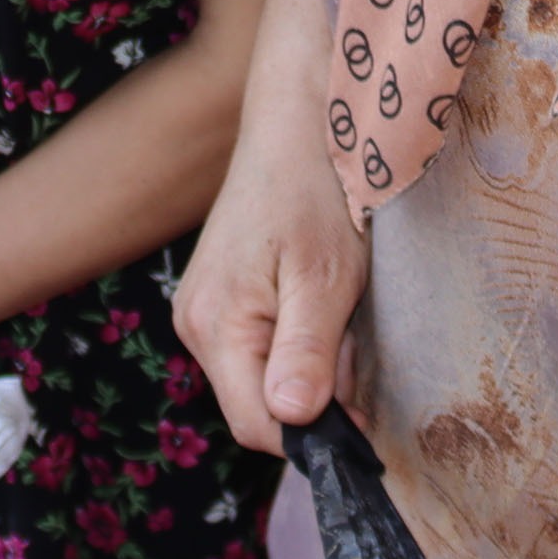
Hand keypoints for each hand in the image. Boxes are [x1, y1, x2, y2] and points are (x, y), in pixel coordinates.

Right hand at [173, 83, 368, 453]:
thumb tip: (293, 418)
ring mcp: (204, 311)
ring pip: (264, 378)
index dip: (313, 434)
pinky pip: (261, 349)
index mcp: (216, 325)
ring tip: (334, 303)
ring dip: (312, 362)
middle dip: (316, 390)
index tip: (360, 409)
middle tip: (349, 330)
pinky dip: (299, 339)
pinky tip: (317, 296)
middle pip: (259, 405)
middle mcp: (196, 324)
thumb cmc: (315, 191)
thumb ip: (307, 350)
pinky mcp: (220, 299)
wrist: (296, 124)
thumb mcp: (325, 275)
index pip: (257, 426)